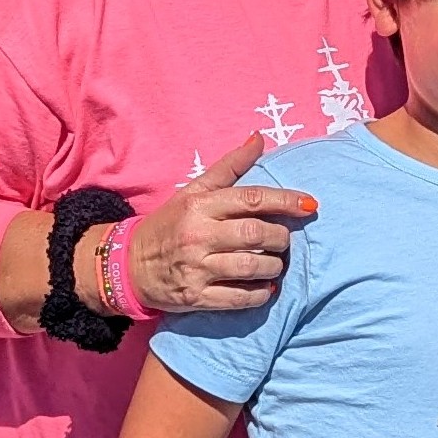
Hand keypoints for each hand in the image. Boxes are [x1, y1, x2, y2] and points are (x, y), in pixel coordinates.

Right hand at [124, 136, 319, 314]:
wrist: (127, 264)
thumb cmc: (169, 224)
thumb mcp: (193, 191)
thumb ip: (229, 167)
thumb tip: (259, 138)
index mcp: (199, 206)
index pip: (251, 199)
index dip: (285, 200)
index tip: (310, 205)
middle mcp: (197, 236)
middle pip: (257, 234)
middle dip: (281, 238)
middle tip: (283, 240)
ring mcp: (196, 268)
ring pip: (253, 267)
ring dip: (275, 266)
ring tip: (275, 263)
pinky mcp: (196, 297)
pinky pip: (240, 298)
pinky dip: (261, 294)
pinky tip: (265, 287)